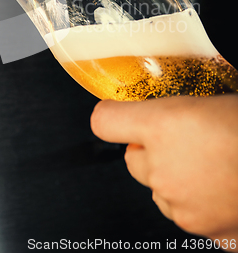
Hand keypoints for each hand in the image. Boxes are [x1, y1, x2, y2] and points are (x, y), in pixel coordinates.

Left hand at [90, 95, 237, 247]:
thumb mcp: (213, 99)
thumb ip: (175, 109)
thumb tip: (161, 111)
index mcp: (162, 125)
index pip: (106, 121)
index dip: (113, 117)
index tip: (117, 117)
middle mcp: (162, 167)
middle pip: (133, 161)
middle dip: (151, 152)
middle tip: (184, 141)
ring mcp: (181, 205)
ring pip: (160, 190)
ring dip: (174, 179)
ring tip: (211, 165)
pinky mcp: (204, 230)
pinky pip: (186, 213)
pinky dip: (198, 203)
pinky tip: (223, 188)